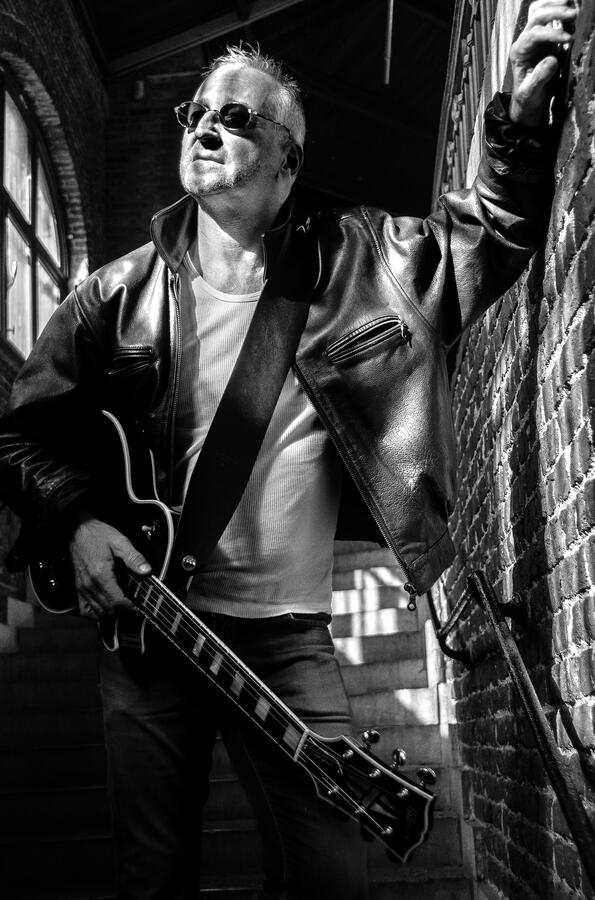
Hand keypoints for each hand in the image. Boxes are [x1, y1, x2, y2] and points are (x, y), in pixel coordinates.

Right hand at [69, 512, 150, 617]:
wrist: (76, 531)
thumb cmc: (98, 534)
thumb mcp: (120, 541)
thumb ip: (134, 557)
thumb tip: (147, 571)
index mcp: (101, 574)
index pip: (118, 601)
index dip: (131, 608)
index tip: (141, 607)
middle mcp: (90, 585)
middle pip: (109, 610)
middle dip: (124, 611)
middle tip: (136, 605)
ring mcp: (83, 588)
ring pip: (99, 613)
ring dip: (113, 613)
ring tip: (124, 605)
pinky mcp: (78, 589)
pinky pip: (86, 611)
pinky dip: (97, 613)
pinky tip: (106, 606)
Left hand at [509, 0, 576, 125]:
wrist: (529, 98)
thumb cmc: (528, 96)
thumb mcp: (531, 93)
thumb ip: (539, 78)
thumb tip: (552, 60)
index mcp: (519, 52)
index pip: (533, 35)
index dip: (551, 34)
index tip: (568, 39)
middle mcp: (524, 41)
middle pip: (536, 17)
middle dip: (554, 13)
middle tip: (574, 14)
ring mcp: (534, 37)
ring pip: (539, 11)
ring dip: (554, 4)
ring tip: (571, 3)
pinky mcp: (544, 36)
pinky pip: (548, 16)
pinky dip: (557, 8)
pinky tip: (569, 7)